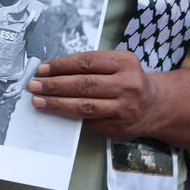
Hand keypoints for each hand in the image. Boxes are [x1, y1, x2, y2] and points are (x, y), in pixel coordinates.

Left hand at [27, 50, 157, 139]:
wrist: (156, 106)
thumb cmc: (126, 81)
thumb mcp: (116, 65)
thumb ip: (89, 66)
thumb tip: (50, 72)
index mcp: (125, 63)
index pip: (87, 62)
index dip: (61, 65)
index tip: (42, 69)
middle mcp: (128, 85)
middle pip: (84, 84)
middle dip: (54, 85)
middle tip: (34, 85)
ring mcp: (125, 108)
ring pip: (84, 106)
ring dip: (57, 104)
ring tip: (38, 101)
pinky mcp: (119, 127)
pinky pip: (88, 122)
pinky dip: (68, 118)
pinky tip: (53, 114)